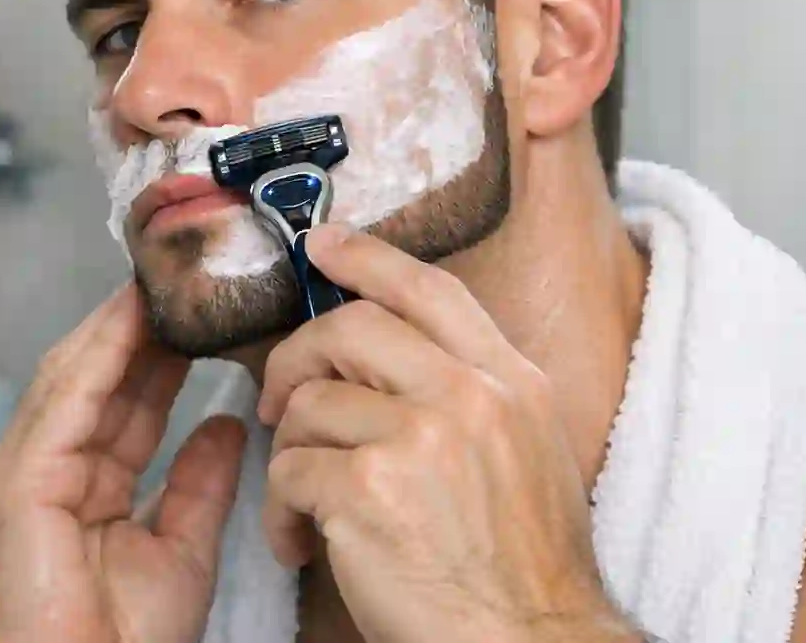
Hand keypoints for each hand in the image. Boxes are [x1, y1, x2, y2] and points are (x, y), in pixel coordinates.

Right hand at [0, 284, 245, 642]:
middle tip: (183, 285)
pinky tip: (134, 315)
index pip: (119, 404)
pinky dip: (101, 353)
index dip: (153, 357)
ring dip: (121, 327)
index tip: (194, 316)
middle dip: (138, 331)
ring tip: (164, 282)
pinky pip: (67, 402)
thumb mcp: (182, 551)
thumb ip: (200, 482)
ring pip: (76, 376)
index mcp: (78, 488)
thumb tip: (225, 422)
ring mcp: (18, 473)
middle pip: (94, 380)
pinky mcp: (14, 482)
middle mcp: (41, 470)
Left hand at [258, 226, 634, 642]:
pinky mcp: (367, 491)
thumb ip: (469, 388)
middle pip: (349, 328)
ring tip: (303, 497)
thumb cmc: (524, 560)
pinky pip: (289, 469)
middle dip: (297, 356)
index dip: (368, 257)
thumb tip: (393, 353)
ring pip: (309, 403)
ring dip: (290, 450)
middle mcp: (468, 395)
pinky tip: (299, 542)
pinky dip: (280, 508)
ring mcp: (418, 439)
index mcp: (509, 380)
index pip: (428, 288)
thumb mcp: (526, 447)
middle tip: (278, 396)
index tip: (322, 244)